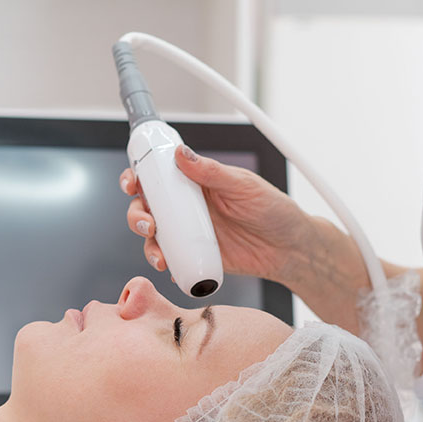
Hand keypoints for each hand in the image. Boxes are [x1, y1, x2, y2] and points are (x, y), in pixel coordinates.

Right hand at [119, 144, 310, 283]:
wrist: (290, 249)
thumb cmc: (274, 211)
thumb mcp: (244, 186)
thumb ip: (212, 172)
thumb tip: (180, 155)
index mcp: (196, 183)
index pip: (158, 176)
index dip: (138, 177)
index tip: (132, 182)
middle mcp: (188, 207)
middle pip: (147, 208)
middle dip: (137, 214)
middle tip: (148, 223)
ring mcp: (190, 234)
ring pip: (154, 237)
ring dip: (147, 244)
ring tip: (158, 253)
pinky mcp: (196, 258)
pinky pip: (172, 260)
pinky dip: (165, 264)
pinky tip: (169, 267)